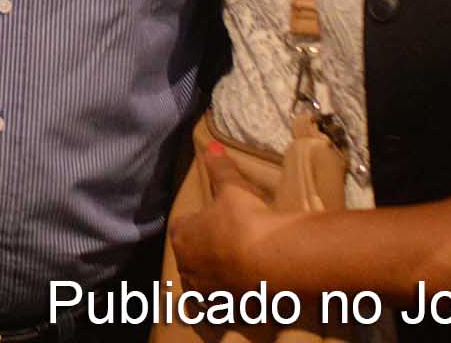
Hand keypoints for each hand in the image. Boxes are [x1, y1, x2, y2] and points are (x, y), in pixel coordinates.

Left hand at [168, 148, 286, 290]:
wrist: (269, 261)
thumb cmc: (244, 220)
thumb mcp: (232, 188)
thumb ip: (220, 167)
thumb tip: (212, 145)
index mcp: (182, 235)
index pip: (181, 226)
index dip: (197, 222)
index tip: (214, 219)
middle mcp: (186, 264)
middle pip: (190, 255)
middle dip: (203, 249)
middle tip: (227, 241)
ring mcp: (204, 289)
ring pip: (201, 280)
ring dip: (213, 273)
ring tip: (235, 265)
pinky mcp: (223, 306)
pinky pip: (219, 302)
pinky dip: (227, 295)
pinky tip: (242, 286)